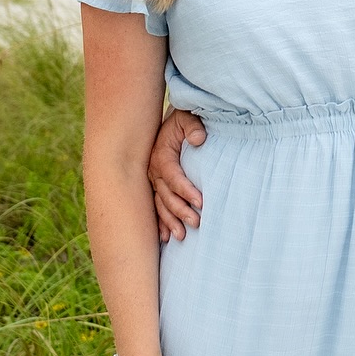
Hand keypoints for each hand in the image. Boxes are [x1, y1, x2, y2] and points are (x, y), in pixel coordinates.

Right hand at [149, 108, 206, 240]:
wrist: (172, 122)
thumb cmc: (183, 121)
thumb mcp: (187, 117)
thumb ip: (193, 126)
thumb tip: (199, 139)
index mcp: (161, 155)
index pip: (173, 177)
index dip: (186, 190)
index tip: (201, 202)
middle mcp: (154, 170)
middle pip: (166, 195)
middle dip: (180, 211)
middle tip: (196, 222)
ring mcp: (153, 180)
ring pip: (160, 205)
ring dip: (170, 222)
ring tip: (182, 236)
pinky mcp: (156, 187)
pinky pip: (156, 208)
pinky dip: (160, 223)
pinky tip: (165, 238)